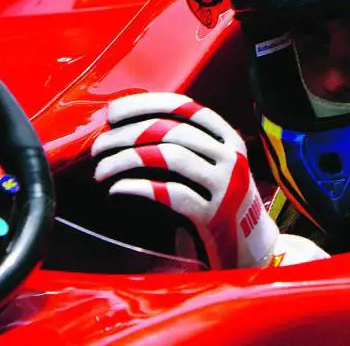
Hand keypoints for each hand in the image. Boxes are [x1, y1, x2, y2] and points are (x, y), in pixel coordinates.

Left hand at [91, 92, 278, 268]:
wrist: (251, 246)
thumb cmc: (219, 199)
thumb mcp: (213, 163)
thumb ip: (184, 143)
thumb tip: (127, 124)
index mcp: (227, 137)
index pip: (183, 106)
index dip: (145, 104)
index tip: (113, 112)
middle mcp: (229, 156)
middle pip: (170, 131)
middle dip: (126, 135)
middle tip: (99, 146)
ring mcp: (225, 186)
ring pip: (168, 157)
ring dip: (126, 160)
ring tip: (101, 170)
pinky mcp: (213, 216)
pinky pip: (169, 194)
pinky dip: (137, 187)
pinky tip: (117, 189)